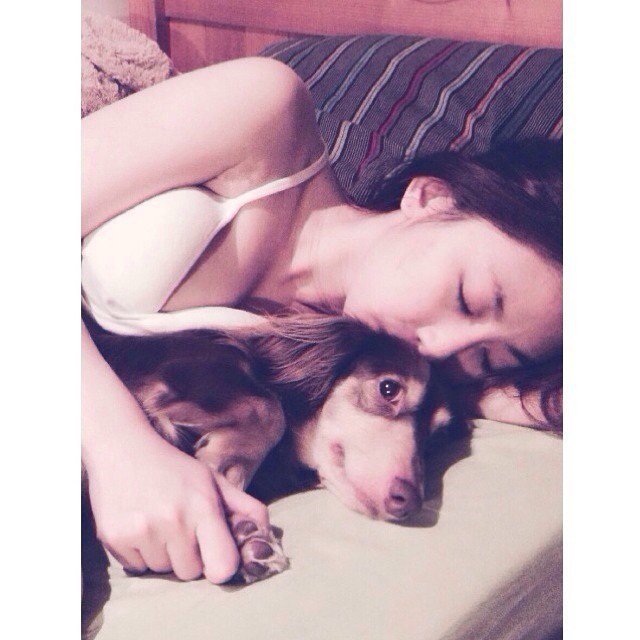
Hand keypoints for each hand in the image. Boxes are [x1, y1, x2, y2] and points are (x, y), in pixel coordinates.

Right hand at [85, 432, 269, 583]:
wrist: (123, 448)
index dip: (222, 565)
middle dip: (189, 556)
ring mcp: (142, 530)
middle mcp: (174, 520)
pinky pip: (137, 569)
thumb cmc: (174, 468)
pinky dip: (140, 554)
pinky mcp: (114, 538)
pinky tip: (140, 525)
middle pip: (190, 572)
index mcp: (204, 506)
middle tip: (181, 528)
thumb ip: (244, 507)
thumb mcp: (213, 480)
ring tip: (159, 523)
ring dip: (164, 555)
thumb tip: (265, 533)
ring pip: (162, 571)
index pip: (223, 566)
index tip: (215, 555)